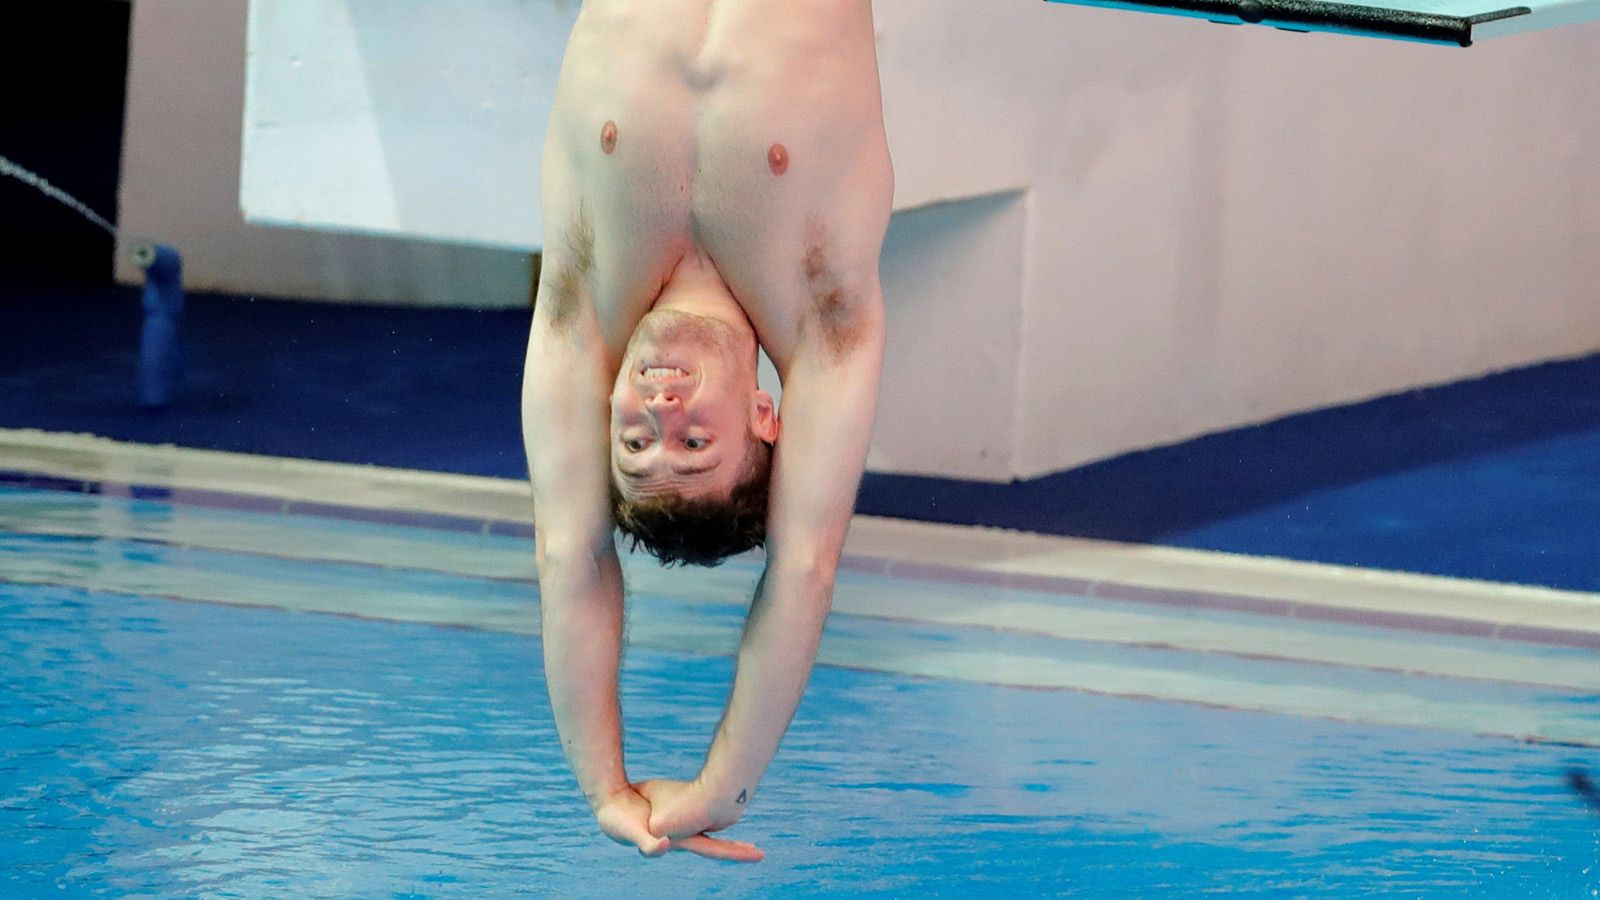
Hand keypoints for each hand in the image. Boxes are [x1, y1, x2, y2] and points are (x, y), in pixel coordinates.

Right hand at [592, 784, 762, 862]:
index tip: (754, 852)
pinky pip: (698, 820)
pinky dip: (712, 820)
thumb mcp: (633, 831)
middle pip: (716, 846)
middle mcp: (684, 837)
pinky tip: (718, 818)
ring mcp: (680, 828)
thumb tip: (666, 845)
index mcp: (680, 839)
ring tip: (745, 843)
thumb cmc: (620, 820)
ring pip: (710, 833)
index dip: (732, 851)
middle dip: (736, 850)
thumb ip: (648, 842)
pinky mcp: (674, 817)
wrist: (610, 810)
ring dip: (727, 839)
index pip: (712, 848)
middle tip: (760, 854)